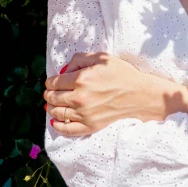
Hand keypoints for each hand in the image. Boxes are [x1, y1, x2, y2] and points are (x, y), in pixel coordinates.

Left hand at [44, 51, 170, 136]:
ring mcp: (84, 114)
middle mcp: (79, 98)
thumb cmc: (121, 73)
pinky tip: (55, 120)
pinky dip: (57, 125)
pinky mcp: (90, 126)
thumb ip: (79, 59)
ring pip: (56, 113)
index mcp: (81, 79)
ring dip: (50, 107)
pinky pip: (67, 130)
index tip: (52, 81)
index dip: (50, 81)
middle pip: (52, 98)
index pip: (54, 82)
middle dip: (49, 93)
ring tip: (52, 103)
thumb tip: (63, 70)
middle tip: (50, 92)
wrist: (138, 94)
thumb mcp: (101, 57)